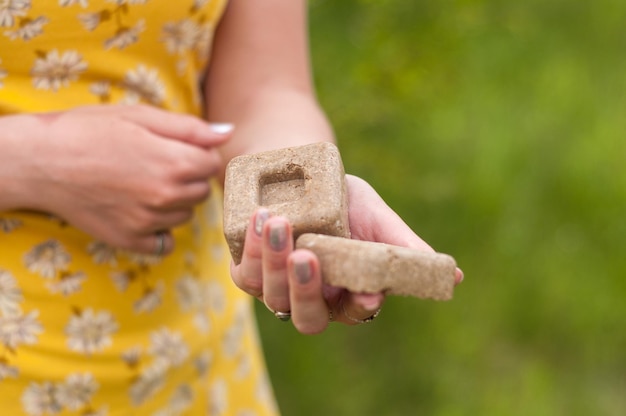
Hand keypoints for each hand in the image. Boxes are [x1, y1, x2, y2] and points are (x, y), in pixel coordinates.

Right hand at [4, 105, 231, 253]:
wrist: (39, 162)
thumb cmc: (89, 130)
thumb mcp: (140, 116)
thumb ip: (189, 128)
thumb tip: (227, 134)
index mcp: (174, 163)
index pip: (213, 164)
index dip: (198, 153)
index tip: (177, 148)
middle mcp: (166, 196)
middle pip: (202, 191)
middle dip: (189, 176)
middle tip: (157, 162)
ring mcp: (149, 222)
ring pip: (185, 215)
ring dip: (175, 201)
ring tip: (142, 183)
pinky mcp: (130, 240)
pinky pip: (165, 242)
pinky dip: (159, 229)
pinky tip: (139, 210)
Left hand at [230, 174, 463, 333]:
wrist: (296, 172)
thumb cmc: (341, 197)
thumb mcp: (375, 216)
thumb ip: (404, 246)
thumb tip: (455, 275)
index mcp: (347, 292)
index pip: (356, 312)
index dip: (361, 307)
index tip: (366, 293)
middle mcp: (312, 297)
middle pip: (308, 318)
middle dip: (306, 290)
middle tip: (307, 257)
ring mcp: (277, 287)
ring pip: (273, 296)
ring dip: (274, 263)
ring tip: (277, 221)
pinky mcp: (248, 272)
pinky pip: (245, 274)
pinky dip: (251, 248)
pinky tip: (259, 217)